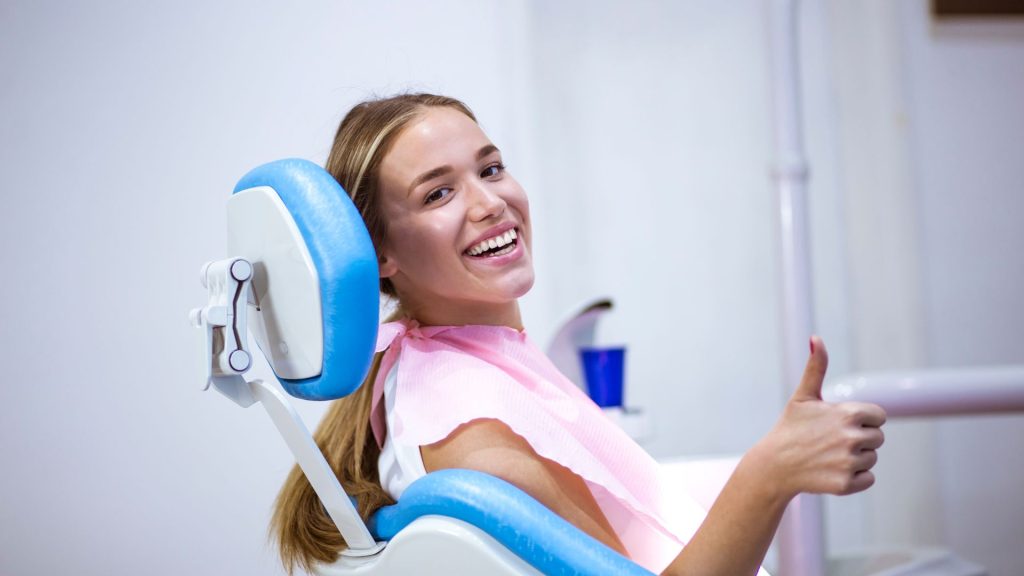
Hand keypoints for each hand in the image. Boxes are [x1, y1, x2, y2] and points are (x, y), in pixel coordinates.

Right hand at [755, 336, 885, 498]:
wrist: (774, 465)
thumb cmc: (790, 428)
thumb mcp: (803, 396)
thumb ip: (816, 367)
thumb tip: (816, 338)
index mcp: (847, 413)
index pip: (879, 417)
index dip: (862, 419)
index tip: (840, 423)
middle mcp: (851, 437)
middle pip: (878, 438)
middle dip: (859, 439)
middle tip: (831, 441)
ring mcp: (849, 461)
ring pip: (871, 458)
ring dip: (856, 458)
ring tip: (829, 456)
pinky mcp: (846, 483)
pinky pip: (868, 479)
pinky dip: (854, 478)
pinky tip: (832, 470)